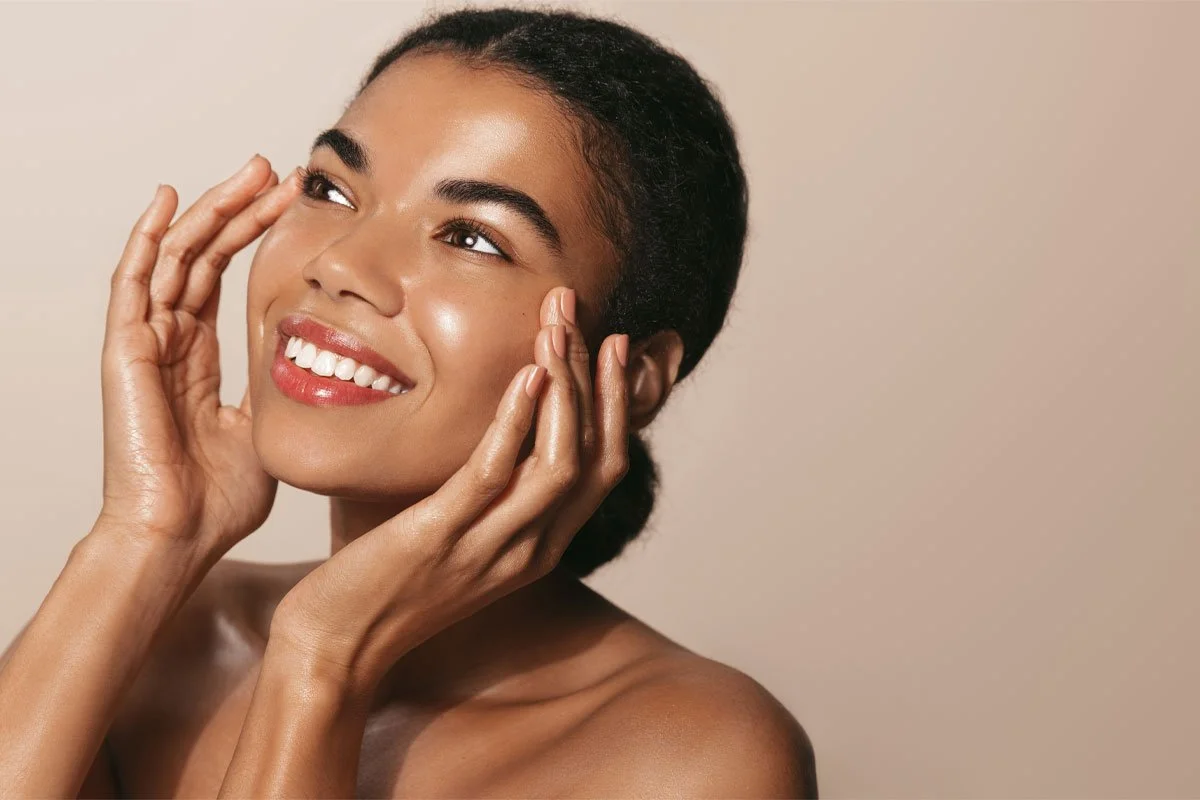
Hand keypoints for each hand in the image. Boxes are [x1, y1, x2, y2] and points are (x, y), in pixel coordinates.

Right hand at [98, 155, 301, 556]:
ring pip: (175, 256)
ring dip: (212, 210)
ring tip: (250, 171)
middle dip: (240, 208)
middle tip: (277, 169)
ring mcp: (145, 344)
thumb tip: (320, 370)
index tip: (295, 202)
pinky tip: (168, 201)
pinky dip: (148, 239)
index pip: (224, 276)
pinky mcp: (125, 352)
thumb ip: (278, 390)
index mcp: (199, 357)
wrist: (181, 536)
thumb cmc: (218, 499)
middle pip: (202, 255)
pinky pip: (134, 283)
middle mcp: (170, 342)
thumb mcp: (266, 428)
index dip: (255, 235)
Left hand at [271, 286, 630, 691]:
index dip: (616, 404)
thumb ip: (489, 492)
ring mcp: (490, 547)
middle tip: (579, 312)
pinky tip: (525, 376)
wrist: (336, 645)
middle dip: (597, 379)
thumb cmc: (390, 580)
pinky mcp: (442, 537)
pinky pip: (494, 474)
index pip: (604, 468)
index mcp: (539, 547)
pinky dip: (517, 421)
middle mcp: (529, 550)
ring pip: (559, 463)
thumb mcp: (460, 535)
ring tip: (556, 328)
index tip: (612, 344)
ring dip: (565, 388)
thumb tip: (500, 428)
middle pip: (595, 458)